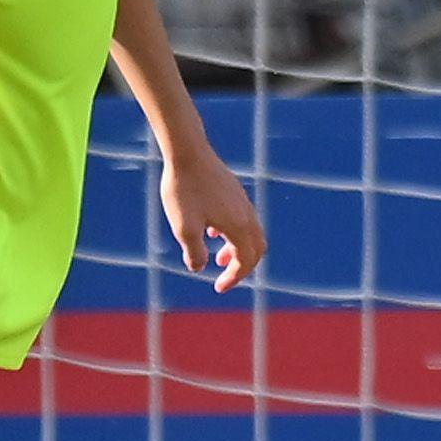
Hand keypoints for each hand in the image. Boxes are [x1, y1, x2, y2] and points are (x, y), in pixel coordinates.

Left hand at [160, 142, 266, 292]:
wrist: (187, 152)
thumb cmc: (183, 190)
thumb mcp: (184, 227)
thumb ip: (194, 253)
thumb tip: (199, 267)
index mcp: (239, 227)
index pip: (246, 261)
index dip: (234, 278)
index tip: (218, 288)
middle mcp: (247, 214)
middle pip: (257, 249)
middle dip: (243, 266)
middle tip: (224, 276)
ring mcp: (242, 201)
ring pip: (250, 233)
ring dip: (238, 249)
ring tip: (218, 257)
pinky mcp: (234, 190)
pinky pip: (242, 218)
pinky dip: (233, 233)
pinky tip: (212, 231)